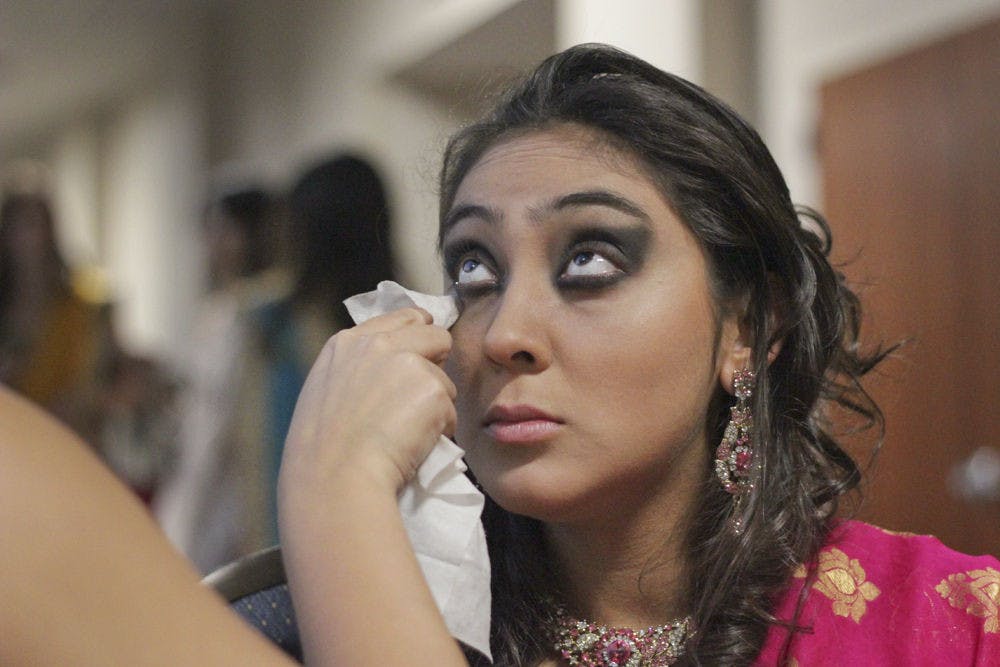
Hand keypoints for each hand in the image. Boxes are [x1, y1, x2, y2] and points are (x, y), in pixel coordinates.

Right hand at [278, 307, 456, 501]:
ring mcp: (409, 363)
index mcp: (348, 343)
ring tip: (406, 432)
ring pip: (445, 379)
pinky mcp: (434, 389)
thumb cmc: (324, 451)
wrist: (337, 477)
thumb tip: (392, 368)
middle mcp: (379, 344)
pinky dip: (441, 430)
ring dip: (436, 404)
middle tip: (424, 396)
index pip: (402, 318)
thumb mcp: (327, 391)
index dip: (418, 336)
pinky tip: (414, 445)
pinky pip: (451, 411)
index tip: (422, 354)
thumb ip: (359, 369)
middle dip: (437, 361)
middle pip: (435, 334)